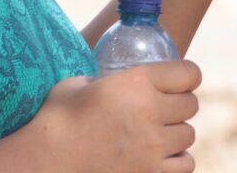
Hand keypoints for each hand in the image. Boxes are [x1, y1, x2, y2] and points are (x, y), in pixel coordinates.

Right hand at [16, 62, 201, 172]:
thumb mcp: (81, 83)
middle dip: (179, 104)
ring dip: (176, 133)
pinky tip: (160, 158)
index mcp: (136, 82)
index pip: (189, 73)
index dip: (186, 76)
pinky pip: (184, 165)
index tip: (179, 81)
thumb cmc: (57, 120)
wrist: (45, 163)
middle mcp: (150, 112)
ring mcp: (152, 147)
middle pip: (191, 104)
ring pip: (188, 135)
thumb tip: (114, 76)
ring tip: (157, 135)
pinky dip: (176, 161)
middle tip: (163, 109)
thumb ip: (106, 78)